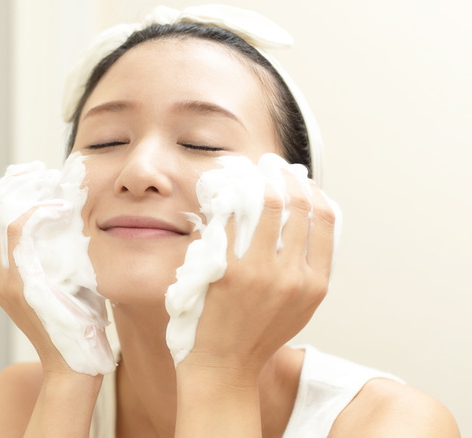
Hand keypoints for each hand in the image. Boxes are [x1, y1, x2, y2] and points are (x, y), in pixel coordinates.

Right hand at [0, 157, 114, 375]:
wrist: (77, 366)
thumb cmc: (80, 325)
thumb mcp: (66, 279)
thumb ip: (60, 250)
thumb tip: (75, 216)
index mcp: (0, 274)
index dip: (4, 188)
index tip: (33, 173)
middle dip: (12, 183)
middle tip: (42, 172)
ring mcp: (4, 281)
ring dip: (25, 192)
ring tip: (52, 184)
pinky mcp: (21, 284)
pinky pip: (19, 233)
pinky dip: (38, 211)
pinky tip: (60, 209)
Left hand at [180, 172, 336, 378]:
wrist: (223, 368)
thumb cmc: (256, 337)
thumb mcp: (297, 307)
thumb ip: (303, 269)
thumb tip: (298, 219)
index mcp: (315, 283)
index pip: (326, 219)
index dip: (312, 191)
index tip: (300, 178)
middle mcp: (292, 276)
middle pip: (298, 205)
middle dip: (286, 177)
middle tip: (272, 164)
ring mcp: (258, 272)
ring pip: (265, 206)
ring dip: (258, 181)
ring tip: (248, 171)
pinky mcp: (225, 271)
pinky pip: (230, 222)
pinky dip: (228, 201)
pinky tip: (224, 193)